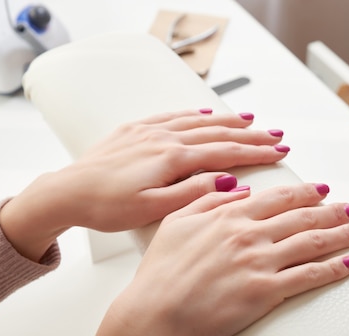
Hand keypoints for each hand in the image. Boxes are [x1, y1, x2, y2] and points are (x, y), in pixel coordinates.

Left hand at [0, 109, 289, 259]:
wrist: (68, 191)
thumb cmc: (107, 206)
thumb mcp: (153, 209)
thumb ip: (194, 194)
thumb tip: (230, 183)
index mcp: (172, 159)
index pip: (225, 152)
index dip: (256, 151)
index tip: (279, 151)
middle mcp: (164, 138)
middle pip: (217, 133)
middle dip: (250, 134)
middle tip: (276, 136)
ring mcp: (149, 130)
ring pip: (197, 121)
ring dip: (227, 121)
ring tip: (250, 120)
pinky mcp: (134, 129)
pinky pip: (172, 115)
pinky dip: (193, 114)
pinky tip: (204, 114)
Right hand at [74, 183, 348, 335]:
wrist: (154, 314)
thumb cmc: (159, 273)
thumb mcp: (176, 222)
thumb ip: (207, 199)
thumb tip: (237, 188)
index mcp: (228, 215)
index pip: (278, 197)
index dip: (304, 192)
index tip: (321, 189)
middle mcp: (249, 234)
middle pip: (302, 217)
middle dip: (333, 210)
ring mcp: (259, 263)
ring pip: (312, 242)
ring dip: (342, 233)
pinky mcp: (265, 292)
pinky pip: (308, 276)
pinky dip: (334, 267)